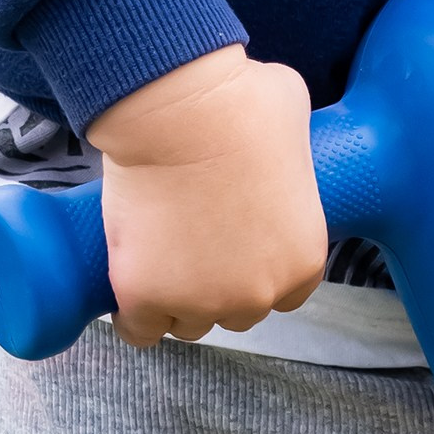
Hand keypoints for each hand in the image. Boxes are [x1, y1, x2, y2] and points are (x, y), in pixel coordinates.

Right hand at [88, 45, 326, 345]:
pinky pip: (138, 330)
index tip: (236, 249)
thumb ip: (291, 156)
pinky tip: (129, 289)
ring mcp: (201, 302)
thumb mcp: (294, 124)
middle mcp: (258, 294)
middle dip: (217, 285)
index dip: (256, 269)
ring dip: (175, 300)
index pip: (284, 293)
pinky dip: (132, 315)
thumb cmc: (239, 103)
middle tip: (194, 243)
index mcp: (303, 260)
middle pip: (236, 313)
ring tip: (159, 260)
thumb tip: (274, 138)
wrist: (179, 109)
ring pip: (188, 324)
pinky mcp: (146, 297)